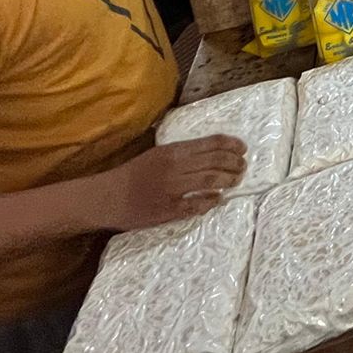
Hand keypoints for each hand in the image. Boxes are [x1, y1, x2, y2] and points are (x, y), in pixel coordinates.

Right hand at [91, 135, 246, 231]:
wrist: (109, 197)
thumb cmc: (134, 174)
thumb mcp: (158, 154)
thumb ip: (183, 153)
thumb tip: (212, 152)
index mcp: (173, 151)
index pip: (210, 143)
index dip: (231, 145)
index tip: (243, 148)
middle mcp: (175, 167)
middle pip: (215, 161)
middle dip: (234, 163)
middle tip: (243, 166)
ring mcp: (173, 189)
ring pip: (211, 181)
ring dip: (228, 180)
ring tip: (236, 180)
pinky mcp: (169, 209)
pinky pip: (197, 205)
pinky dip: (210, 201)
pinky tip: (218, 199)